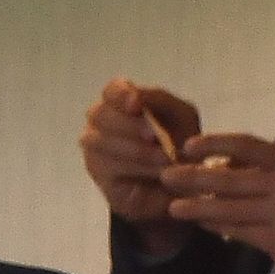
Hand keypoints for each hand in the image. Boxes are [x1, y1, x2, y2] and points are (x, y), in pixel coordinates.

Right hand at [80, 78, 200, 254]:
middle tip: (153, 137)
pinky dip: (135, 168)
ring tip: (163, 159)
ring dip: (134, 150)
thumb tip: (137, 97)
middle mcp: (101, 123)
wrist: (179, 183)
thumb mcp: (179, 115)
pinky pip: (108, 166)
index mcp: (122, 103)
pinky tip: (156, 172)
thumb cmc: (178, 142)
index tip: (136, 106)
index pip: (111, 90)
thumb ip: (160, 100)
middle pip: (99, 115)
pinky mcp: (98, 175)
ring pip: (99, 141)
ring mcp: (94, 149)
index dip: (120, 95)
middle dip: (127, 125)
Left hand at [162, 134, 274, 273]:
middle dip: (193, 178)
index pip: (247, 146)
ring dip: (196, 207)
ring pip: (228, 207)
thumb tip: (216, 162)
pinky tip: (198, 223)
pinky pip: (236, 230)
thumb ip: (260, 170)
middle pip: (230, 179)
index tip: (187, 145)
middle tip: (165, 177)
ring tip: (172, 207)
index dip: (214, 144)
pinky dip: (214, 225)